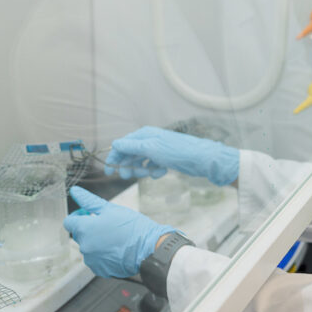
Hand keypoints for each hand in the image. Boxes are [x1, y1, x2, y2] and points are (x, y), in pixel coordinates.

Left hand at [63, 186, 174, 277]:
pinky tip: (115, 248)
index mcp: (85, 230)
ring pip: (88, 247)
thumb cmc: (132, 228)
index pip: (69, 222)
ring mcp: (92, 260)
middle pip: (78, 235)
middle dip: (88, 228)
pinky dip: (103, 254)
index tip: (88, 213)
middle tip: (106, 223)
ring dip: (96, 241)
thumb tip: (75, 191)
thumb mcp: (110, 209)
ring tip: (114, 236)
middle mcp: (85, 247)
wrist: (149, 248)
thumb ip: (89, 201)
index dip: (78, 215)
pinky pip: (96, 259)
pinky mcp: (100, 270)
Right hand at [103, 126, 238, 185]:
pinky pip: (152, 166)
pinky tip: (161, 172)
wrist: (201, 159)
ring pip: (141, 161)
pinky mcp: (165, 159)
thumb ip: (132, 147)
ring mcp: (158, 150)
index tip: (109, 170)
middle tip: (129, 176)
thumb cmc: (177, 151)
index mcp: (145, 134)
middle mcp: (150, 140)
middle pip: (130, 154)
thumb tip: (115, 144)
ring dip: (141, 169)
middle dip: (128, 165)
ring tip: (148, 174)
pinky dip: (154, 171)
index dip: (115, 157)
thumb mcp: (151, 148)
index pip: (122, 144)